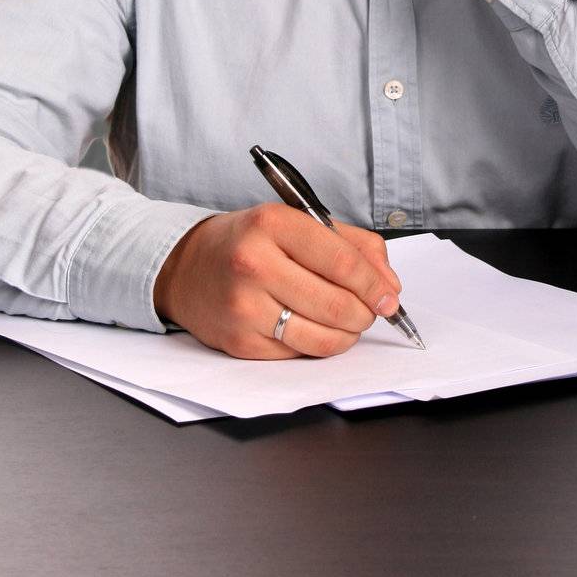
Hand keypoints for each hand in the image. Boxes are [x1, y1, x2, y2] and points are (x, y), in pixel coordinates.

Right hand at [153, 204, 403, 359]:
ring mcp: (244, 307)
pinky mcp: (239, 342)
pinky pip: (298, 354)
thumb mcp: (296, 222)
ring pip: (321, 337)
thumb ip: (350, 245)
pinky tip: (313, 328)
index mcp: (273, 224)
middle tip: (371, 311)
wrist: (187, 267)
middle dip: (365, 313)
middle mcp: (254, 263)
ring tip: (348, 322)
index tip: (390, 296)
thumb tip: (388, 284)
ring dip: (347, 335)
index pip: (341, 261)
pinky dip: (316, 345)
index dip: (374, 284)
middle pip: (336, 304)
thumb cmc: (249, 242)